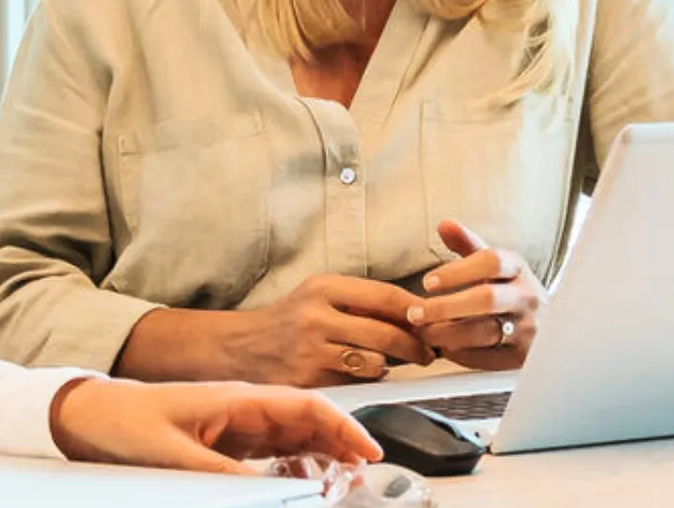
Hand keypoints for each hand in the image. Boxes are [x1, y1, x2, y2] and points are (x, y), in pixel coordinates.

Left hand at [50, 377, 382, 472]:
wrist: (94, 416)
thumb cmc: (129, 424)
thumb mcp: (173, 455)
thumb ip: (220, 475)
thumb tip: (272, 492)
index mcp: (238, 399)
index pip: (305, 405)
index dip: (342, 425)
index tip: (368, 450)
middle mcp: (245, 408)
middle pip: (308, 419)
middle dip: (341, 443)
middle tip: (363, 475)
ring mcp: (237, 425)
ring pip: (295, 435)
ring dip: (322, 455)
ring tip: (341, 481)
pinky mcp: (227, 443)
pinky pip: (273, 451)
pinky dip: (295, 466)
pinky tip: (301, 483)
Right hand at [232, 274, 434, 386]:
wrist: (241, 349)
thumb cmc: (290, 318)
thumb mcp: (320, 293)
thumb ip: (360, 300)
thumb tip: (412, 312)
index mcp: (326, 287)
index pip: (385, 295)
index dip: (414, 310)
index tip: (432, 318)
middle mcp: (318, 316)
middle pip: (386, 333)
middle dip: (414, 345)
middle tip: (428, 351)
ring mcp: (313, 352)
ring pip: (374, 364)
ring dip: (391, 366)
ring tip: (394, 363)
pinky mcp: (309, 383)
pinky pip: (354, 386)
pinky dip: (366, 383)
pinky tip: (364, 376)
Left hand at [407, 218, 545, 369]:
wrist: (546, 325)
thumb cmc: (508, 288)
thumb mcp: (492, 263)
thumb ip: (466, 244)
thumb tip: (444, 224)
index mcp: (517, 267)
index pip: (490, 261)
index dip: (457, 271)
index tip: (428, 282)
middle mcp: (527, 296)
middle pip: (487, 298)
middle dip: (446, 306)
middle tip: (416, 313)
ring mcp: (528, 328)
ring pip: (484, 331)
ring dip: (447, 333)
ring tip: (424, 332)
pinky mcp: (522, 357)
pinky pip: (487, 358)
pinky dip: (460, 354)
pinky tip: (443, 348)